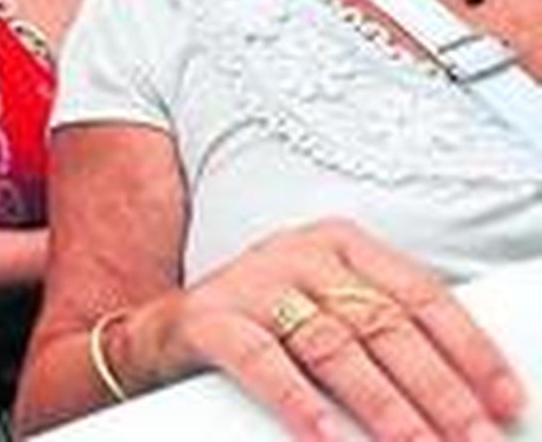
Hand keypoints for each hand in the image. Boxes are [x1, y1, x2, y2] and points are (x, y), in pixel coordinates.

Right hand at [139, 219, 524, 440]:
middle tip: (471, 439)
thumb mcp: (326, 312)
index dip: (469, 351)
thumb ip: (381, 334)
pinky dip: (298, 401)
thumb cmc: (264, 328)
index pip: (420, 294)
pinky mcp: (208, 317)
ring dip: (382, 404)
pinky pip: (260, 360)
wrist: (162, 334)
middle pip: (382, 323)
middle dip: (437, 390)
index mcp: (339, 244)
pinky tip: (327, 436)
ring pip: (331, 344)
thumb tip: (466, 398)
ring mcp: (251, 281)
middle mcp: (297, 253)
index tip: (504, 402)